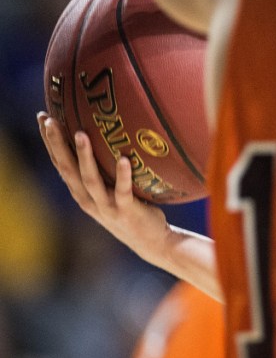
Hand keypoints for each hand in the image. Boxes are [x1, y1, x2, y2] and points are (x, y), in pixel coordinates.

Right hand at [37, 112, 171, 263]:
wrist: (150, 241)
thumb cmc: (132, 208)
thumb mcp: (112, 188)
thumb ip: (107, 168)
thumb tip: (112, 133)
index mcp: (82, 192)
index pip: (60, 163)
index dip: (50, 141)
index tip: (43, 116)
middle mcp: (89, 199)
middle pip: (67, 169)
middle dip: (57, 144)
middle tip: (49, 120)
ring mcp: (107, 206)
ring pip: (90, 180)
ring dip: (84, 156)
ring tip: (80, 133)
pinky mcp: (127, 211)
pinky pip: (123, 191)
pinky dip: (123, 175)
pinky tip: (124, 159)